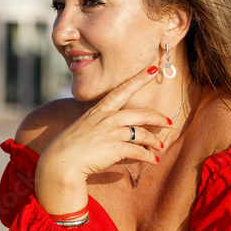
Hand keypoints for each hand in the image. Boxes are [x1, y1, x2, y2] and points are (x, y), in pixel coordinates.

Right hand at [35, 65, 168, 214]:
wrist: (61, 162)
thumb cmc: (70, 146)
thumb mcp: (84, 126)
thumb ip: (99, 123)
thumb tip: (112, 127)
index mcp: (99, 110)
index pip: (122, 89)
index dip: (139, 79)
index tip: (152, 69)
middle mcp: (107, 118)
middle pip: (140, 114)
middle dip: (157, 117)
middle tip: (168, 121)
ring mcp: (111, 132)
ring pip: (142, 134)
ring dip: (154, 141)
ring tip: (160, 146)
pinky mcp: (115, 148)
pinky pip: (138, 151)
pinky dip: (148, 156)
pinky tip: (153, 160)